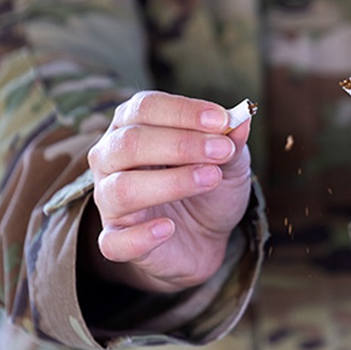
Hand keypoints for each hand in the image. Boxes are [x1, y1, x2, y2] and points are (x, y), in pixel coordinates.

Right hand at [86, 91, 252, 292]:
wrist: (206, 234)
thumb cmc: (208, 183)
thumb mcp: (229, 160)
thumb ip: (232, 140)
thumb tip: (241, 118)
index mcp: (132, 125)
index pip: (145, 107)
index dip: (183, 112)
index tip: (222, 120)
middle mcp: (111, 159)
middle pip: (129, 143)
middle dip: (181, 144)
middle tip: (222, 150)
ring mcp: (109, 201)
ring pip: (121, 188)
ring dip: (170, 182)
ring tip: (211, 179)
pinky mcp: (116, 239)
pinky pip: (114, 241)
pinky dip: (140, 235)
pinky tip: (168, 228)